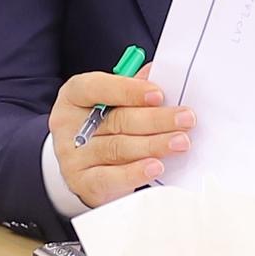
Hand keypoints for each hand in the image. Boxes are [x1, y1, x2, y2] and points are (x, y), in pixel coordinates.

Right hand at [49, 70, 189, 208]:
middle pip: (116, 120)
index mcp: (74, 96)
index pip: (97, 88)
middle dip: (156, 119)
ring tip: (180, 142)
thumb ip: (132, 87)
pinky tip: (156, 166)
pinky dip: (135, 172)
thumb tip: (157, 73)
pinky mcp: (82, 182)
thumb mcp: (111, 102)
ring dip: (153, 145)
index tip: (159, 94)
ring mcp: (72, 156)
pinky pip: (111, 177)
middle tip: (186, 119)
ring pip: (118, 148)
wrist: (83, 166)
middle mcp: (68, 125)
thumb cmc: (103, 126)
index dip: (129, 90)